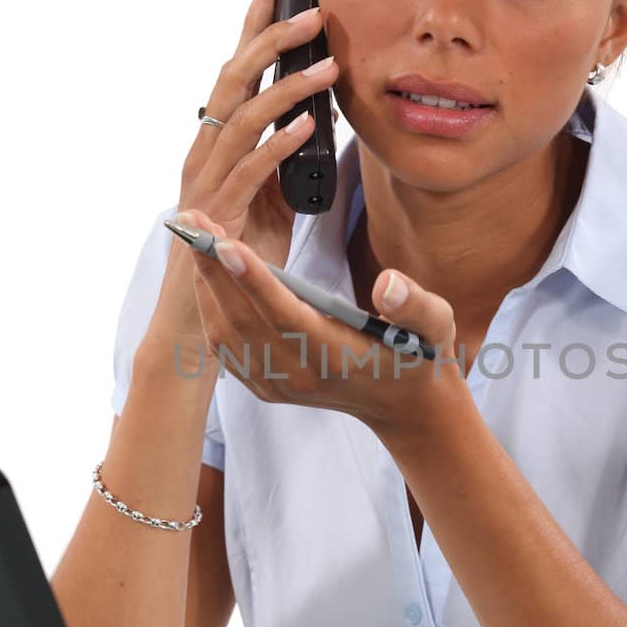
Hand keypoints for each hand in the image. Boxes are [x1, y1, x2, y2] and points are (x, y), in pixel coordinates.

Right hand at [143, 0, 339, 359]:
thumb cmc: (237, 255)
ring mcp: (207, 183)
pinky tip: (308, 126)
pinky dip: (280, 143)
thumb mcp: (268, 200)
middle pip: (233, 82)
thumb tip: (310, 125)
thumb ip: (281, 161)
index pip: (234, 74)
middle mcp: (203, 154)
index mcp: (214, 144)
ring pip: (243, 119)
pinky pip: (251, 170)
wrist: (205, 315)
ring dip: (287, 89)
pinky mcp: (221, 214)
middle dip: (269, 41)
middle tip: (312, 14)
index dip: (250, 28)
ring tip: (327, 68)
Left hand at [180, 211, 465, 439]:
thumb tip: (388, 285)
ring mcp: (277, 385)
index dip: (253, 279)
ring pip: (227, 331)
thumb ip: (415, 304)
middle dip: (214, 268)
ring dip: (206, 284)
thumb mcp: (434, 326)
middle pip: (243, 318)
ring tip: (192, 235)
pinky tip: (204, 274)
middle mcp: (298, 376)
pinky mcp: (266, 386)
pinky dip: (210, 308)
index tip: (225, 243)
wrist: (404, 406)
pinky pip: (227, 347)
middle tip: (192, 220)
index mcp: (334, 357)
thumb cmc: (419, 355)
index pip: (284, 314)